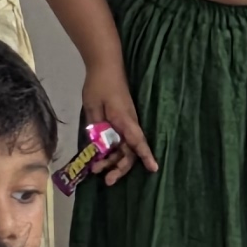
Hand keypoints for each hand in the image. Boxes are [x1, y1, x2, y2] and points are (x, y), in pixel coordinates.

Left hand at [75, 64, 157, 178]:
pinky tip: (99, 158)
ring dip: (111, 161)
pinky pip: (119, 141)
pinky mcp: (120, 122)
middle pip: (129, 151)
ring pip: (123, 148)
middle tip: (107, 180)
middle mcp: (129, 124)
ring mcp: (125, 123)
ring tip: (96, 170)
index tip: (154, 169)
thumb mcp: (92, 107)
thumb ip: (96, 128)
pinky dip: (111, 151)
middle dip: (120, 168)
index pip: (137, 141)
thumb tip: (98, 148)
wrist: (105, 66)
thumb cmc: (100, 85)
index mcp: (124, 120)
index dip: (145, 155)